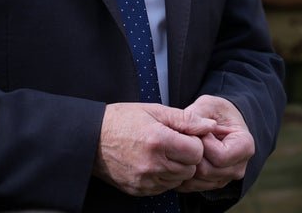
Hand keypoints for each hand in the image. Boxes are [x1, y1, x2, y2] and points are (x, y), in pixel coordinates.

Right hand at [95, 103, 212, 196]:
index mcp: (158, 141)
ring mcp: (145, 180)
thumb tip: (210, 125)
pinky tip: (153, 163)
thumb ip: (185, 119)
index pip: (196, 151)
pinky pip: (163, 188)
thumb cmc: (122, 120)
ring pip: (178, 180)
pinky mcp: (139, 190)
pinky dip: (163, 177)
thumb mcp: (154, 110)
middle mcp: (153, 164)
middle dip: (187, 157)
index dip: (194, 142)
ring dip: (176, 168)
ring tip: (162, 153)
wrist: (91, 139)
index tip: (185, 136)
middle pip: (190, 168)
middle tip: (174, 144)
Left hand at [176, 95, 254, 192]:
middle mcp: (239, 166)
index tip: (198, 131)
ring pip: (199, 180)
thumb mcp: (209, 105)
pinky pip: (193, 186)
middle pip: (208, 171)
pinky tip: (181, 158)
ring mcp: (227, 177)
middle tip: (187, 139)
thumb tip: (189, 129)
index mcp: (244, 145)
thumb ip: (198, 114)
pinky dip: (184, 173)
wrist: (221, 123)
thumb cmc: (217, 112)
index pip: (220, 157)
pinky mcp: (214, 183)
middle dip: (192, 154)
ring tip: (185, 147)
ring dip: (186, 164)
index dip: (203, 145)